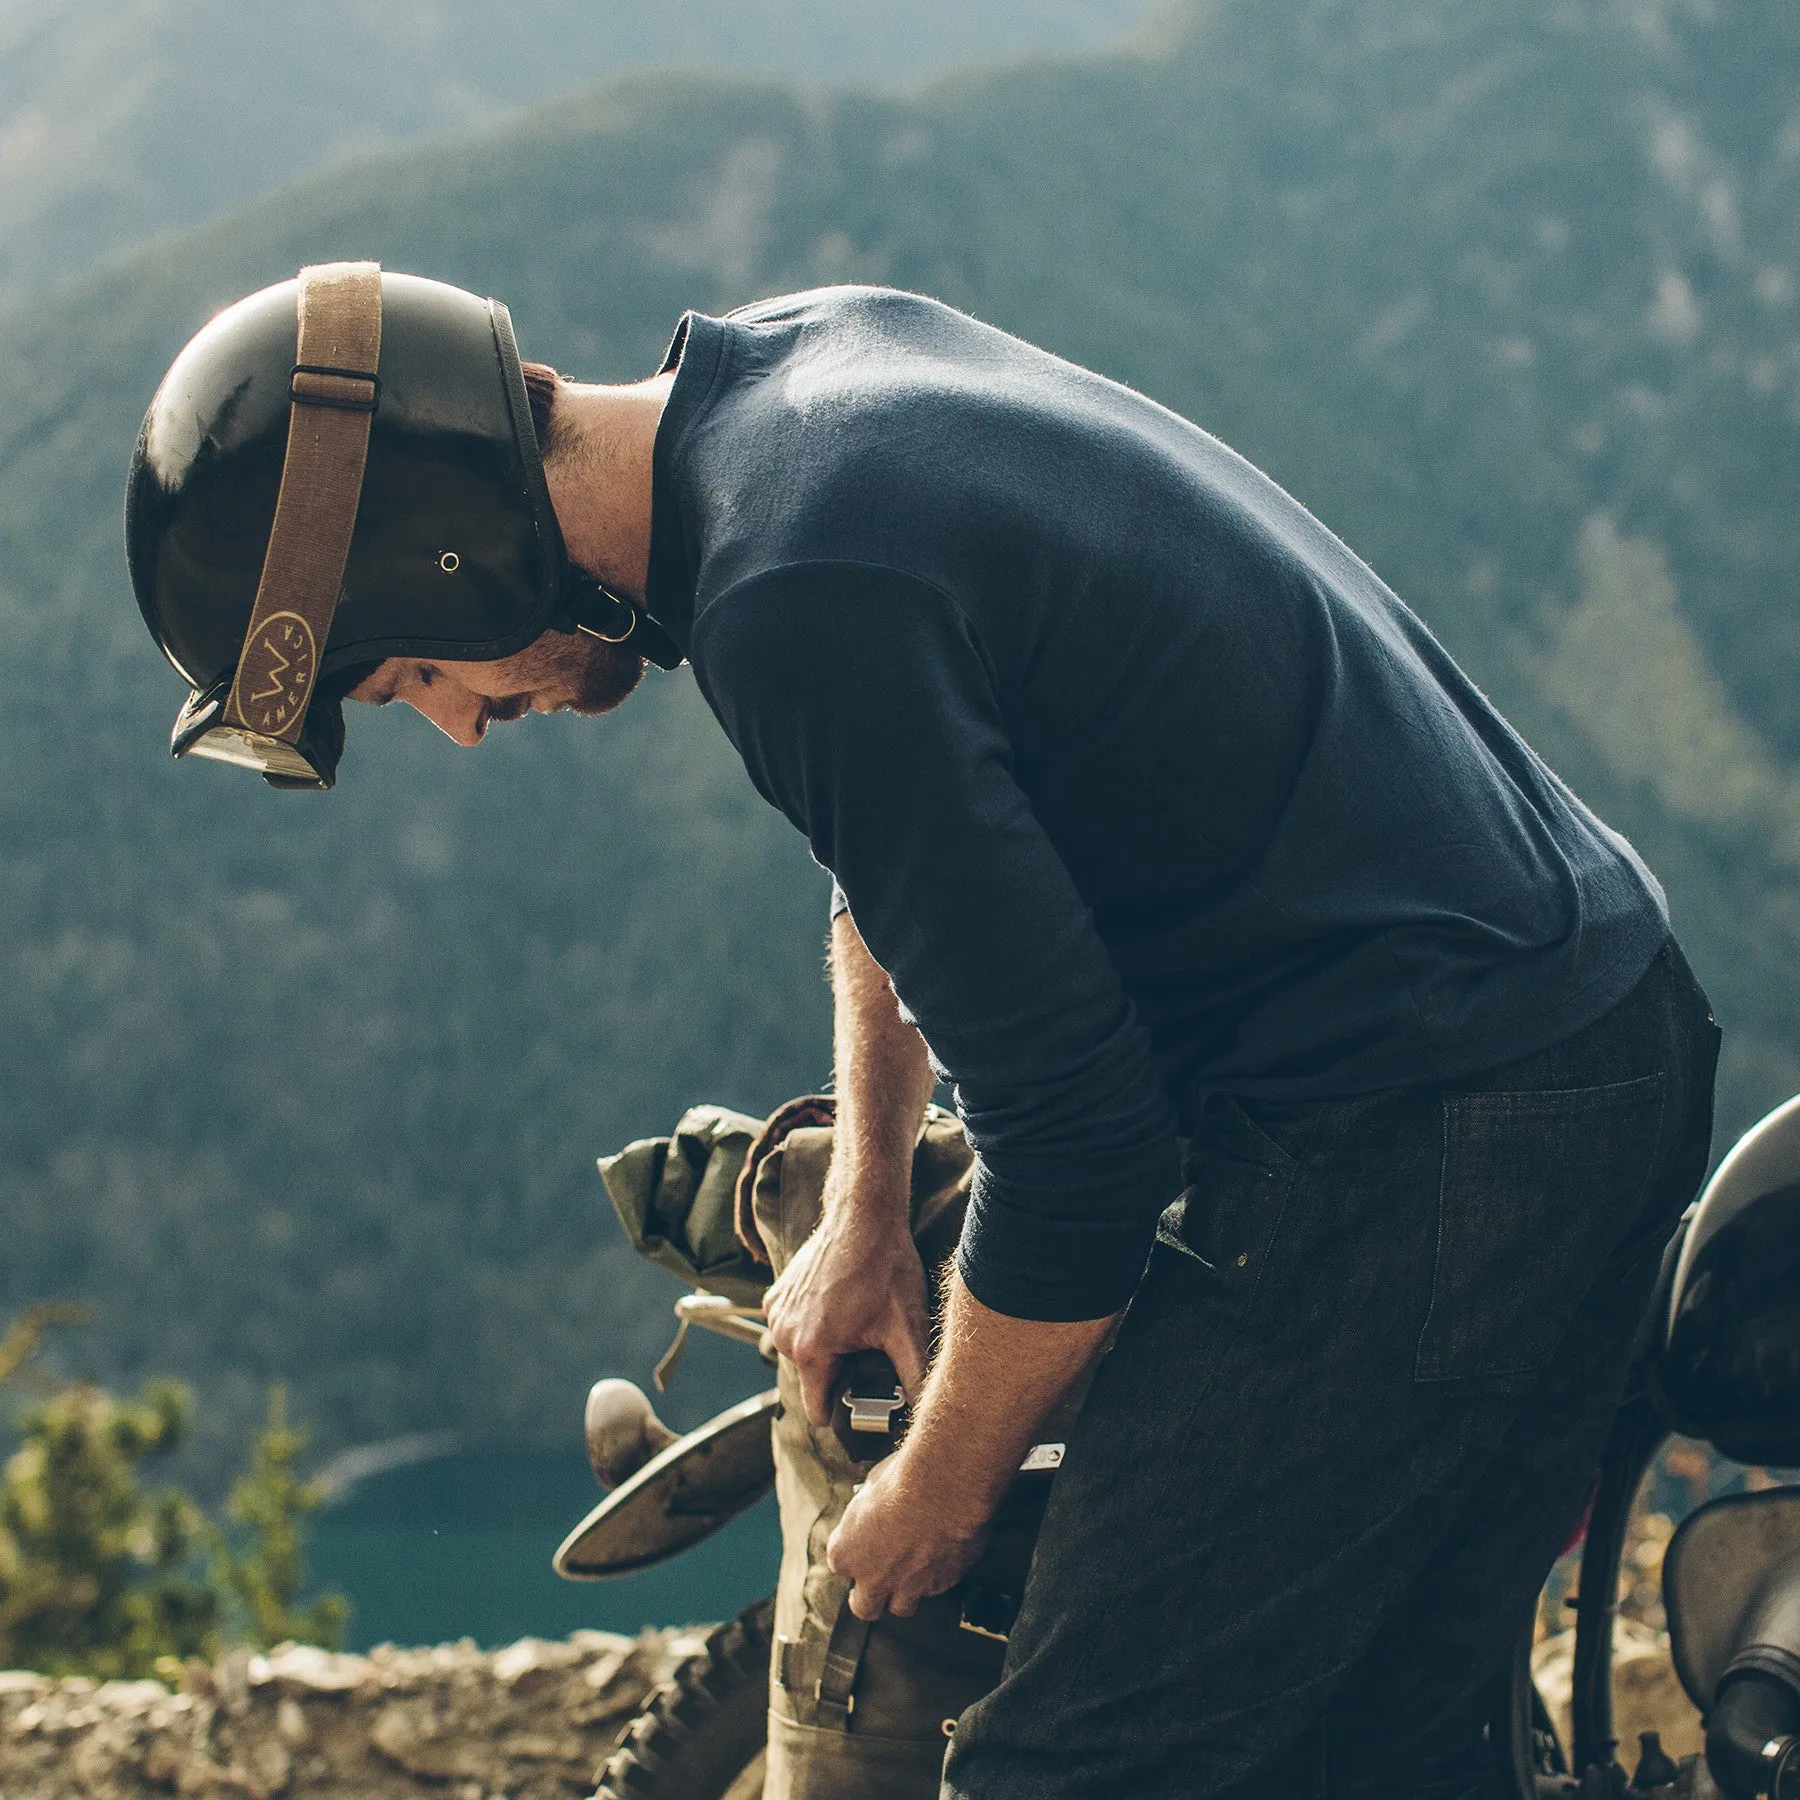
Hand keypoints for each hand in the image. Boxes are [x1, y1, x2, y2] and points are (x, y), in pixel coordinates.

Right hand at [763, 1174, 929, 1425]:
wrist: (863, 1214)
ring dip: (827, 1347)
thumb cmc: (885, 1267)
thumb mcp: (908, 1327)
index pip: (819, 1412)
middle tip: (870, 1345)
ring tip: (857, 1322)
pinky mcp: (775, 1297)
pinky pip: (794, 1329)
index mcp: (811, 1350)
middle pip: (815, 1381)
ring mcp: (776, 1314)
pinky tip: (840, 1305)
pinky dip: (814, 1325)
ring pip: (805, 1355)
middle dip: (841, 1372)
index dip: (846, 1412)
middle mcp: (784, 1335)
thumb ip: (916, 1378)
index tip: (868, 1396)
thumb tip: (931, 1417)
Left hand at [827, 1448, 989, 1619]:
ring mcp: (909, 1587)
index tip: (861, 1542)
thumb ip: (869, 1510)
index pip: (841, 1562)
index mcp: (846, 1553)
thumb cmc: (904, 1480)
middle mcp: (874, 1578)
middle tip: (876, 1583)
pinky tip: (941, 1555)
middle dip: (869, 1597)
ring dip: (904, 1593)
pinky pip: (936, 1588)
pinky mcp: (942, 1584)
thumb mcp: (871, 1485)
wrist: (946, 1487)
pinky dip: (936, 1576)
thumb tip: (875, 1505)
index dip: (853, 1552)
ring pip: (902, 1606)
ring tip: (912, 1573)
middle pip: (865, 1607)